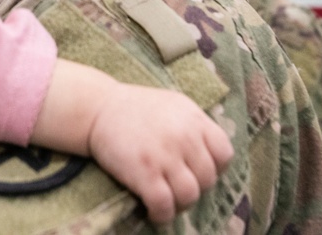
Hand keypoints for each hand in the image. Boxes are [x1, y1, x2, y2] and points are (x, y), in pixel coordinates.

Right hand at [87, 84, 232, 223]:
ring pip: (190, 195)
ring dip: (179, 204)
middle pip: (208, 179)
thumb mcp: (173, 105)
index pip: (224, 154)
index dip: (215, 167)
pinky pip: (164, 205)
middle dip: (195, 187)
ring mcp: (164, 155)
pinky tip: (154, 212)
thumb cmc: (134, 107)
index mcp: (194, 118)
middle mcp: (184, 136)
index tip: (197, 170)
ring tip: (167, 201)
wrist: (97, 108)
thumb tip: (211, 153)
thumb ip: (194, 125)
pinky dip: (162, 215)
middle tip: (177, 187)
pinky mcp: (144, 172)